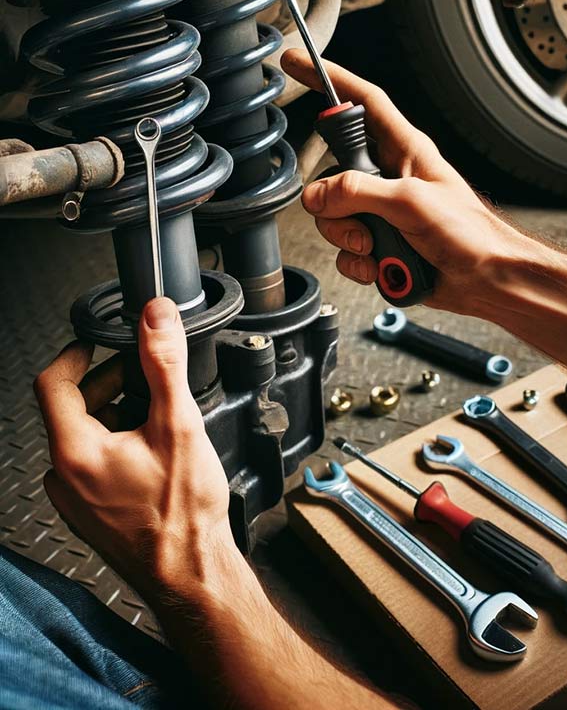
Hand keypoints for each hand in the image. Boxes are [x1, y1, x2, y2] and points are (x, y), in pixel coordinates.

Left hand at [34, 297, 235, 598]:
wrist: (190, 571)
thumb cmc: (182, 512)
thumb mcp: (179, 424)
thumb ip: (164, 363)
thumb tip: (156, 318)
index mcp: (76, 451)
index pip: (53, 383)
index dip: (77, 354)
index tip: (100, 341)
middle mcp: (66, 476)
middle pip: (72, 408)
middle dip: (108, 382)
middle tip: (144, 372)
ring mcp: (76, 497)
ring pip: (84, 436)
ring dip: (115, 412)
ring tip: (157, 410)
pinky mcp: (92, 511)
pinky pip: (94, 462)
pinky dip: (117, 442)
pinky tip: (154, 448)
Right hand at [281, 49, 522, 313]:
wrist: (486, 279)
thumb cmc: (469, 233)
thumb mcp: (410, 202)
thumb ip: (357, 191)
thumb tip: (318, 194)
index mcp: (404, 150)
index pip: (361, 101)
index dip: (329, 79)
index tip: (298, 64)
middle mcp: (389, 178)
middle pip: (333, 173)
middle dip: (335, 202)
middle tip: (359, 217)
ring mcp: (383, 214)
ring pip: (334, 217)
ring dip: (349, 239)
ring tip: (378, 248)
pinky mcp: (380, 245)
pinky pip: (346, 251)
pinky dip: (358, 264)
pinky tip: (381, 267)